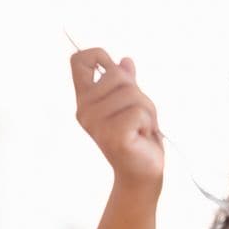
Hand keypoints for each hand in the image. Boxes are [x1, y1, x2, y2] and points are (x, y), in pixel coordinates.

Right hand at [70, 48, 163, 191]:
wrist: (142, 173)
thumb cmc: (138, 138)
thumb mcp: (132, 105)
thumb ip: (126, 84)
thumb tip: (125, 61)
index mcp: (86, 99)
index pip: (79, 61)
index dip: (99, 55)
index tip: (113, 67)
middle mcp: (85, 109)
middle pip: (118, 75)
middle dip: (139, 94)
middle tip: (140, 118)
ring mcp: (96, 123)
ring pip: (133, 94)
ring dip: (147, 111)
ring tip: (141, 129)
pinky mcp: (113, 136)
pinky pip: (139, 113)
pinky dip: (149, 124)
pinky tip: (142, 137)